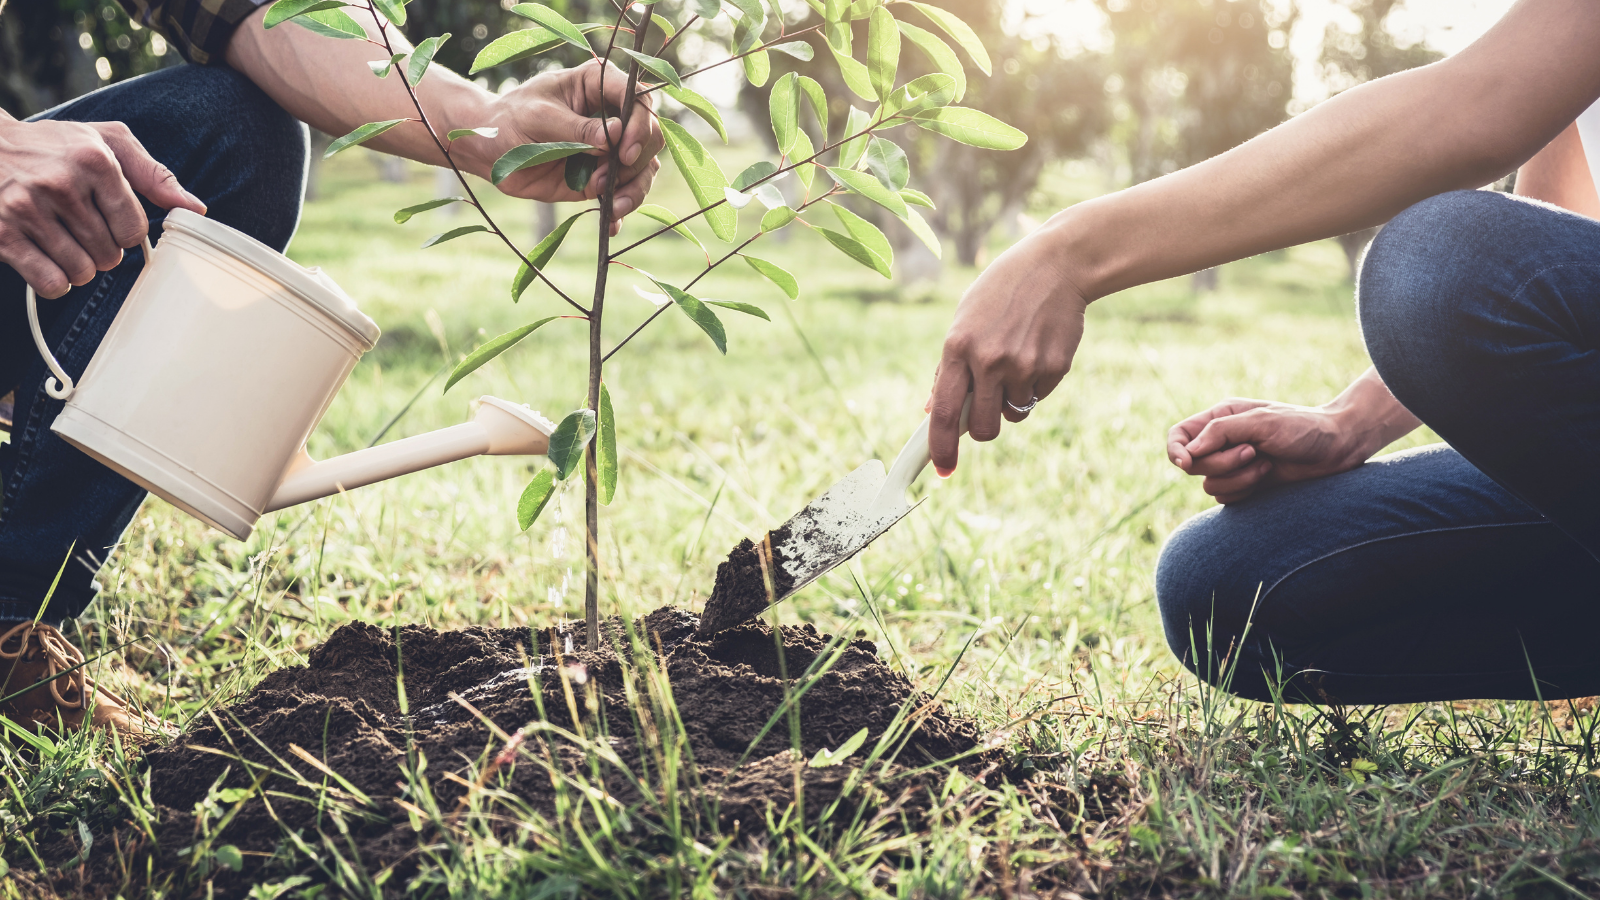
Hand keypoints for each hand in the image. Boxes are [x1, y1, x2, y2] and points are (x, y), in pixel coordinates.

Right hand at [0, 117, 204, 297]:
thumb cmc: (54, 145)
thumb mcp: (106, 142)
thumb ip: (153, 174)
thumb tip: (195, 208)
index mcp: (93, 161)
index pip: (134, 229)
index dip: (127, 233)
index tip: (112, 221)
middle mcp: (60, 184)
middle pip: (110, 255)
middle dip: (103, 250)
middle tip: (83, 230)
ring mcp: (26, 209)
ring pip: (82, 272)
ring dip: (79, 266)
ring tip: (65, 241)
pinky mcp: (2, 234)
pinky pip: (50, 283)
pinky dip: (55, 281)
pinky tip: (48, 259)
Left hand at [469, 59, 661, 234]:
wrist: (490, 151)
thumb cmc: (510, 119)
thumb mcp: (539, 118)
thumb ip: (577, 128)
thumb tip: (615, 135)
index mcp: (598, 84)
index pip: (638, 99)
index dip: (640, 125)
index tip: (624, 151)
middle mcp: (612, 115)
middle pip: (650, 136)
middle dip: (637, 160)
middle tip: (609, 178)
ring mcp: (610, 148)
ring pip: (645, 167)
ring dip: (634, 189)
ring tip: (614, 206)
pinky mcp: (602, 176)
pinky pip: (625, 192)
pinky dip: (621, 209)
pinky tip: (612, 224)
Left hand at [927, 229, 1086, 475]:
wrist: (1056, 265)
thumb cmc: (1002, 293)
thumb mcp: (965, 320)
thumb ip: (948, 367)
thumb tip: (932, 410)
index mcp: (958, 347)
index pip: (944, 412)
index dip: (941, 447)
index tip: (943, 469)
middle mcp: (989, 360)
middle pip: (984, 429)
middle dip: (984, 429)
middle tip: (988, 409)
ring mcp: (1024, 365)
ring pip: (1014, 414)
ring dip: (1013, 399)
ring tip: (1017, 358)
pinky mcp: (1053, 367)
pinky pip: (1039, 396)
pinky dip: (1036, 384)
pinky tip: (1037, 349)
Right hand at [1167, 398, 1373, 503]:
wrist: (1337, 448)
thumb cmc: (1302, 427)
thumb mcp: (1261, 421)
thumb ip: (1220, 432)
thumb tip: (1188, 452)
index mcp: (1220, 418)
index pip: (1178, 436)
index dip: (1175, 451)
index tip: (1187, 463)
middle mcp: (1221, 442)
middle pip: (1193, 464)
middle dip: (1221, 463)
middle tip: (1252, 452)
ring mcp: (1232, 465)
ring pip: (1209, 484)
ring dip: (1238, 478)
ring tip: (1266, 465)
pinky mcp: (1245, 485)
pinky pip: (1225, 498)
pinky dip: (1244, 490)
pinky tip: (1267, 477)